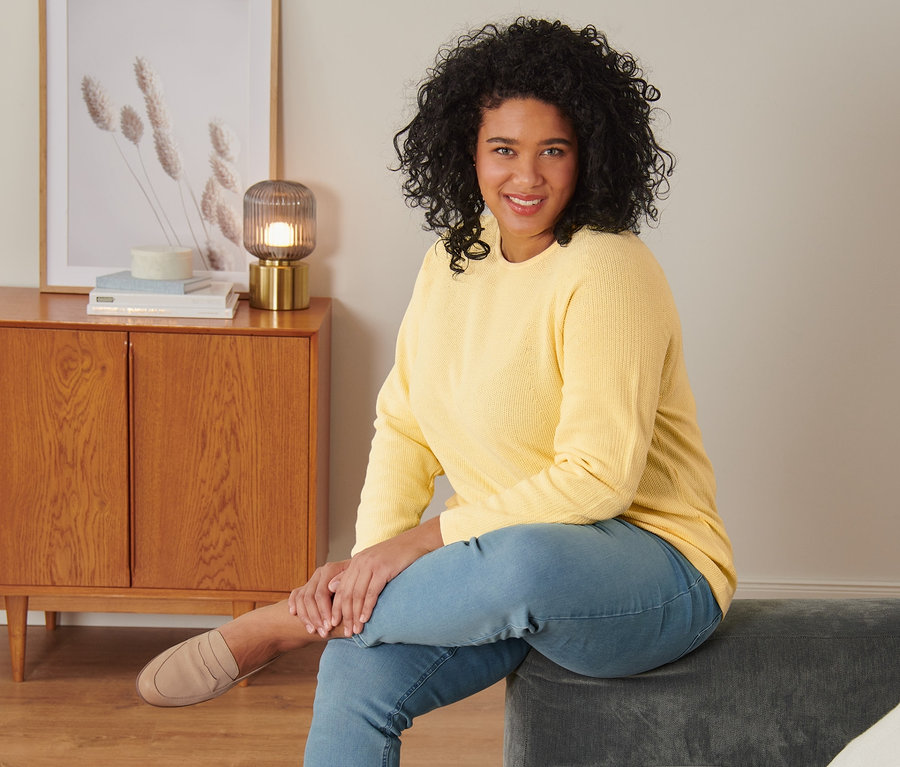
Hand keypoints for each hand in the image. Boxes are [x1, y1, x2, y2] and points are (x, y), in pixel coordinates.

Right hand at [288, 559, 349, 636]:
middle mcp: (320, 573)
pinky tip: (294, 614)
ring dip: (307, 617)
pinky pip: (295, 596)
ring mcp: (312, 580)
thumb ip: (346, 588)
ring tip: (314, 631)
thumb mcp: (356, 587)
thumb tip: (334, 589)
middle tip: (324, 632)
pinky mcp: (305, 587)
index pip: (322, 592)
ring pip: (302, 599)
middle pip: (310, 597)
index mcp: (332, 570)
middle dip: (316, 617)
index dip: (325, 611)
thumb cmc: (358, 588)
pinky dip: (294, 605)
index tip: (331, 626)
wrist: (356, 581)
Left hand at [332, 516, 443, 635]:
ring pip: (357, 594)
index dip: (335, 607)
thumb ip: (356, 575)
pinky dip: (367, 607)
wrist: (417, 541)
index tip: (333, 624)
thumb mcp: (373, 563)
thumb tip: (331, 587)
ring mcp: (371, 564)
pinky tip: (365, 619)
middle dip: (344, 615)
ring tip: (355, 630)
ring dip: (355, 615)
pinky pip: (372, 592)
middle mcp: (360, 562)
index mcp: (356, 561)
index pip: (341, 588)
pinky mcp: (383, 568)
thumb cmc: (397, 556)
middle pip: (346, 593)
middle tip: (346, 633)